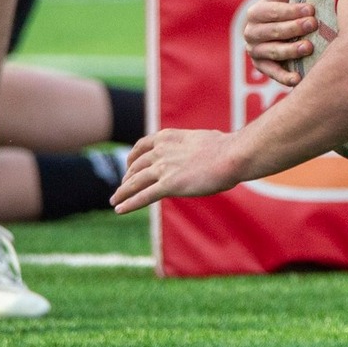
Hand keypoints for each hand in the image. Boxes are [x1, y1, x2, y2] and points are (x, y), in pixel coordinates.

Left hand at [111, 128, 243, 212]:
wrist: (233, 155)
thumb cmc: (226, 148)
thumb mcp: (201, 139)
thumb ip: (191, 146)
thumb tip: (199, 151)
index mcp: (168, 137)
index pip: (142, 146)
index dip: (132, 157)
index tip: (130, 165)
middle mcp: (161, 151)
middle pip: (136, 166)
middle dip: (127, 178)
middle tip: (123, 187)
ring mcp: (163, 168)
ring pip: (135, 182)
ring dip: (122, 192)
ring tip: (114, 201)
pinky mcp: (169, 185)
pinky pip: (143, 196)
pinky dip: (129, 204)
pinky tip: (119, 210)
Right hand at [243, 0, 318, 86]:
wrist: (284, 27)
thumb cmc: (288, 5)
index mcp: (256, 12)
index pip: (271, 11)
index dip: (290, 10)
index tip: (311, 9)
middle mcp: (251, 33)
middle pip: (272, 32)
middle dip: (293, 28)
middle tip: (313, 25)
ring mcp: (256, 51)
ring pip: (272, 52)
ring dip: (290, 51)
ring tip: (309, 48)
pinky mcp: (262, 67)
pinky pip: (272, 73)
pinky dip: (284, 77)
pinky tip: (299, 79)